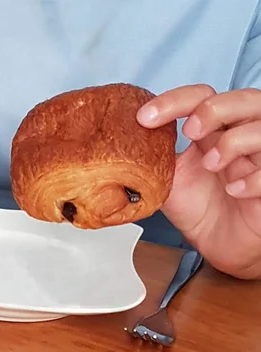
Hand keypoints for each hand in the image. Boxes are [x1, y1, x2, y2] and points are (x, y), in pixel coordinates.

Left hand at [137, 84, 260, 279]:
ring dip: (234, 141)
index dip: (175, 101)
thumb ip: (152, 158)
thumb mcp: (167, 178)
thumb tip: (116, 146)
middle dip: (214, 110)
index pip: (202, 96)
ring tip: (211, 164)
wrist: (219, 244)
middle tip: (190, 133)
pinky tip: (234, 191)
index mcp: (215, 131)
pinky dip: (254, 177)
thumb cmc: (199, 208)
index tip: (145, 118)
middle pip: (245, 99)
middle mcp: (242, 137)